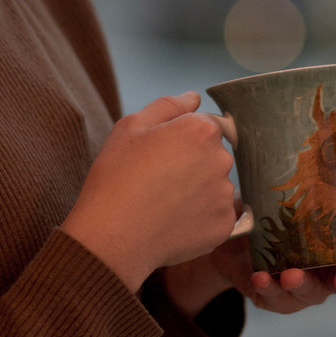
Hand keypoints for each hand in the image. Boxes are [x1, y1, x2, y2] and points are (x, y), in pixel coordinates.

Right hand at [62, 92, 237, 291]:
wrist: (111, 238)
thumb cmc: (116, 178)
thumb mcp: (130, 128)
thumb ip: (168, 106)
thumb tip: (194, 98)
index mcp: (201, 131)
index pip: (205, 124)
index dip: (181, 137)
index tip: (160, 154)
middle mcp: (221, 160)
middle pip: (213, 154)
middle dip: (192, 162)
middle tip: (159, 180)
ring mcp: (224, 195)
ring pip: (215, 185)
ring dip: (197, 190)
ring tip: (163, 203)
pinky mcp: (223, 226)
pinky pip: (216, 214)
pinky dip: (199, 217)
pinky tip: (172, 221)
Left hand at [173, 176, 335, 316]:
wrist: (239, 215)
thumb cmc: (289, 200)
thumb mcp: (320, 184)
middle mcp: (328, 270)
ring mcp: (300, 285)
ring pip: (309, 292)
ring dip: (303, 285)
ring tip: (291, 274)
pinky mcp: (271, 293)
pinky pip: (272, 296)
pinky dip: (268, 287)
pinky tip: (262, 277)